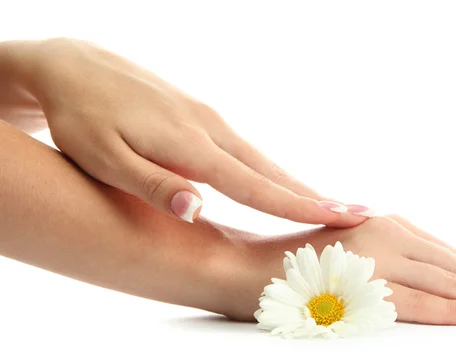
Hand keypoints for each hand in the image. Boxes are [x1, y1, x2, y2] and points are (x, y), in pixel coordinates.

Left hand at [11, 38, 362, 225]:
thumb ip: (154, 186)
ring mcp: (208, 120)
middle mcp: (210, 130)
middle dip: (314, 196)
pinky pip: (245, 151)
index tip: (342, 216)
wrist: (73, 66)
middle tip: (358, 213)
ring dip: (295, 184)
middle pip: (271, 171)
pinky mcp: (201, 117)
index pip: (255, 186)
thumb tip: (200, 211)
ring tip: (327, 205)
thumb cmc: (82, 118)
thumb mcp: (103, 158)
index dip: (299, 206)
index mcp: (190, 146)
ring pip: (261, 160)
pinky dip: (269, 171)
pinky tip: (276, 181)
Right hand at [233, 216, 455, 323]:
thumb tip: (422, 275)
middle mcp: (390, 233)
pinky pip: (420, 301)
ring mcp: (378, 255)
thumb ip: (387, 260)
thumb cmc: (295, 263)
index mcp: (389, 227)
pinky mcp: (363, 280)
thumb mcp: (352, 253)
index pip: (452, 259)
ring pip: (451, 283)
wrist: (244, 265)